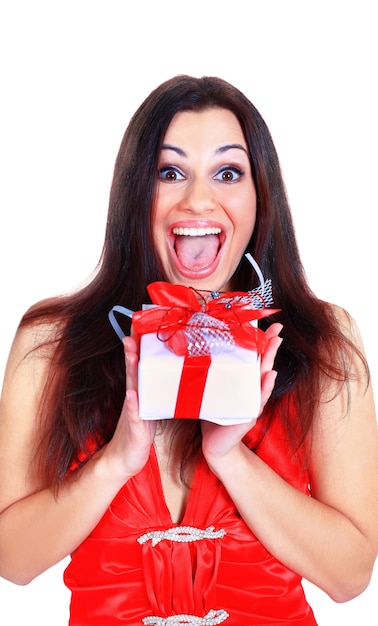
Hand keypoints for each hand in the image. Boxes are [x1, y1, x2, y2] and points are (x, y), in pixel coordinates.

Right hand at [101, 334, 155, 479]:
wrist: (124, 459)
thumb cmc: (139, 433)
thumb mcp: (150, 408)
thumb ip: (155, 392)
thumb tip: (169, 376)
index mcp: (139, 393)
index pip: (139, 366)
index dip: (138, 347)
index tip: (139, 326)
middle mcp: (134, 398)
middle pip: (133, 371)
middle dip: (132, 351)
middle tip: (132, 332)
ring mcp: (132, 412)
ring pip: (132, 387)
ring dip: (131, 370)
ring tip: (131, 353)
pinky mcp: (134, 428)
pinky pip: (134, 414)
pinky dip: (133, 403)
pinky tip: (133, 393)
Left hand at [201, 323, 282, 463]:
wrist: (215, 446)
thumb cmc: (214, 416)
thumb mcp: (212, 390)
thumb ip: (212, 374)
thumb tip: (200, 348)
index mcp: (243, 383)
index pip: (255, 359)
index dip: (263, 342)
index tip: (271, 325)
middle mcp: (251, 391)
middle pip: (264, 365)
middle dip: (271, 347)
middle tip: (278, 330)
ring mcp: (252, 403)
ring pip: (263, 380)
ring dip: (270, 362)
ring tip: (275, 345)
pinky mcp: (248, 416)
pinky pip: (258, 400)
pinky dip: (264, 388)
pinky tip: (270, 376)